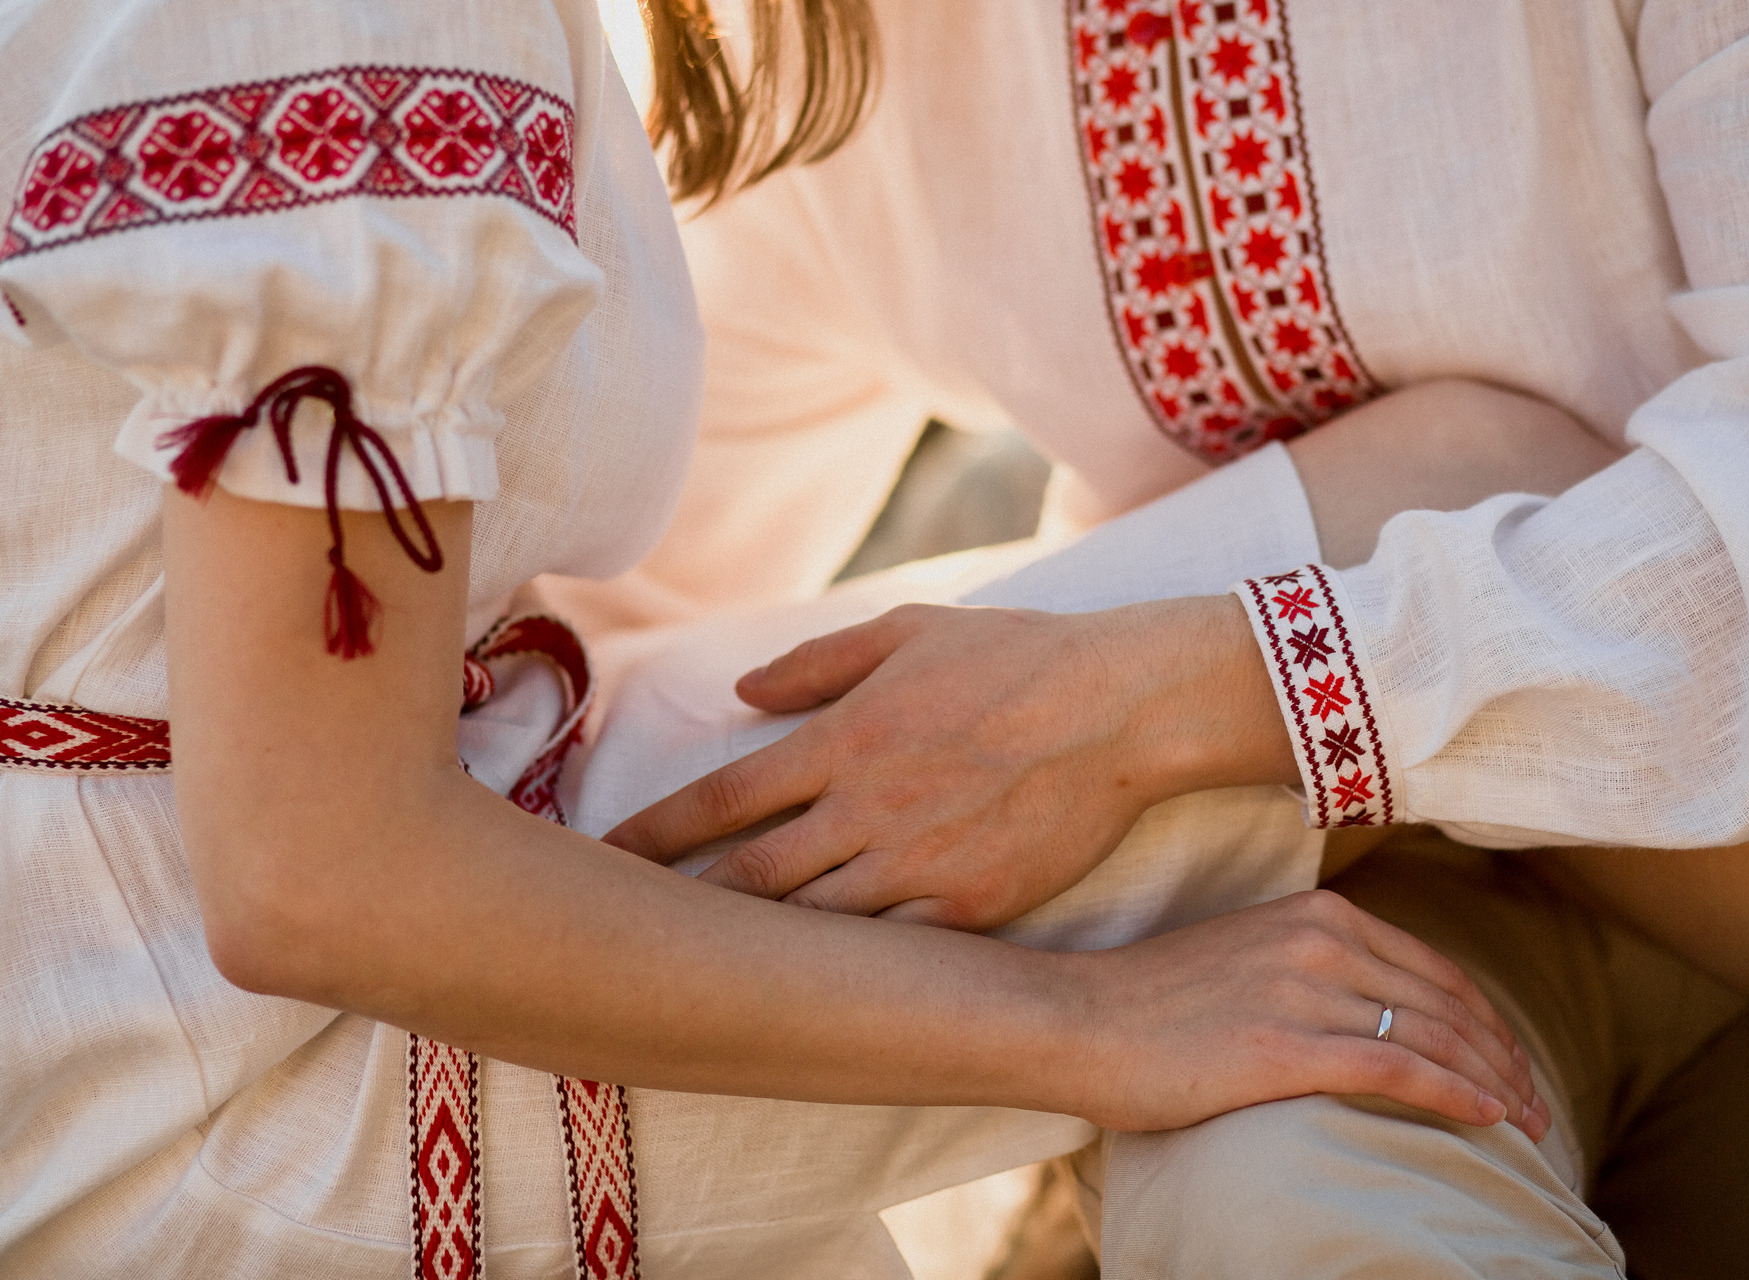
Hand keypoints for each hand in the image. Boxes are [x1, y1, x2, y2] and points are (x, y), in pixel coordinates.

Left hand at [604, 596, 1296, 928]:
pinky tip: (808, 988)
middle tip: (623, 936)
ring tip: (699, 972)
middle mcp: (868, 809)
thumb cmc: (1016, 656)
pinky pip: (889, 952)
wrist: (1123, 706)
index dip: (654, 834)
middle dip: (679, 911)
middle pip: (747, 879)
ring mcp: (918, 867)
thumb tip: (741, 692)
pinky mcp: (969, 909)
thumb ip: (818, 661)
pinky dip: (843, 970)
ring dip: (751, 952)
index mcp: (844, 739)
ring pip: (809, 930)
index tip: (604, 859)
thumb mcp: (909, 630)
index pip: (721, 799)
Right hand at [1066, 888, 1550, 1140]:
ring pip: (1433, 1038)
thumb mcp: (1244, 956)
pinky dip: (1455, 1096)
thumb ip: (1306, 967)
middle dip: (1504, 1057)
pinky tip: (1487, 1120)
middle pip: (1446, 1003)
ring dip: (1495, 1085)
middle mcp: (1319, 941)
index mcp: (1314, 915)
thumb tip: (1363, 1009)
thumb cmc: (1150, 1002)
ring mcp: (1302, 991)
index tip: (1513, 1063)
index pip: (1434, 968)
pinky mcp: (1283, 1046)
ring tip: (1527, 1124)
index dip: (1486, 1021)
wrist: (1077, 1020)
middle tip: (1538, 1105)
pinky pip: (1396, 1071)